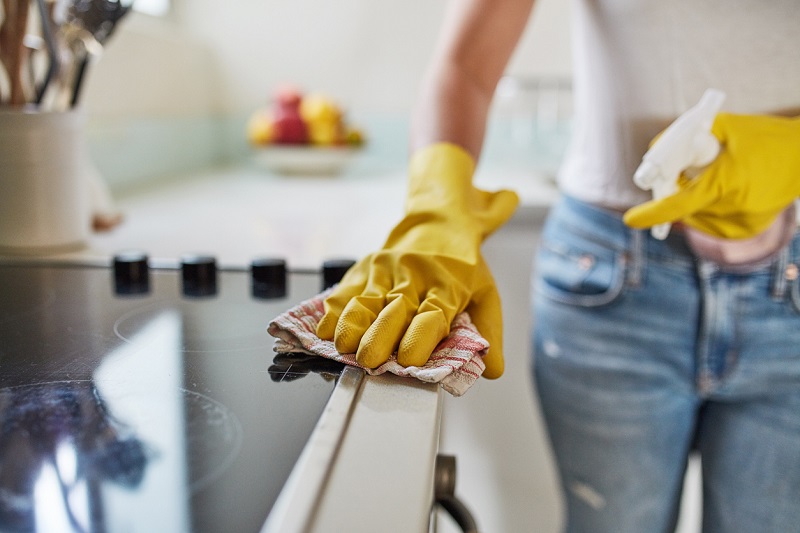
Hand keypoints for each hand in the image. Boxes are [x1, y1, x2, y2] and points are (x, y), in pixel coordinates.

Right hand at [316, 143, 517, 377]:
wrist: (438, 220)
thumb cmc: (461, 265)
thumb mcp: (485, 292)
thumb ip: (488, 331)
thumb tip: (492, 371)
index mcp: (447, 286)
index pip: (433, 314)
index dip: (419, 337)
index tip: (409, 359)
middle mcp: (415, 276)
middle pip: (394, 309)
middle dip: (379, 337)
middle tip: (369, 361)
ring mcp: (387, 270)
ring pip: (366, 300)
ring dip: (352, 324)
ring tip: (344, 348)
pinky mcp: (366, 267)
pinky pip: (346, 290)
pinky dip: (333, 311)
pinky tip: (325, 330)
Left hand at [624, 113, 799, 238]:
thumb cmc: (765, 137)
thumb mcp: (726, 126)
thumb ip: (686, 136)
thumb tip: (655, 149)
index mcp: (727, 183)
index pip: (680, 204)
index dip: (653, 214)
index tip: (631, 220)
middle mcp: (732, 209)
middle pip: (684, 206)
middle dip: (676, 190)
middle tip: (683, 171)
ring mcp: (739, 224)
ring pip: (694, 215)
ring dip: (692, 198)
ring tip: (718, 175)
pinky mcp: (743, 231)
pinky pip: (709, 220)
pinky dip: (707, 206)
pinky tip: (726, 188)